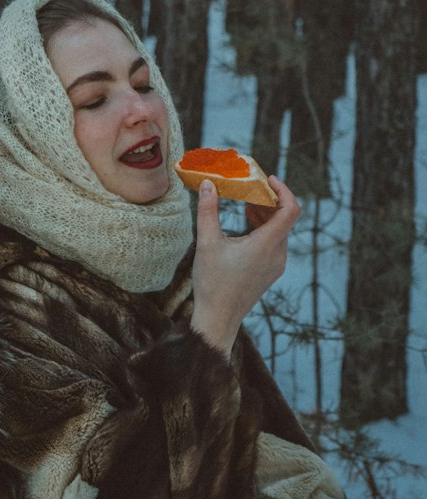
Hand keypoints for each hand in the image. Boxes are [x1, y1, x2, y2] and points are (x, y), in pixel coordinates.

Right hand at [190, 175, 300, 357]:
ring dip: (265, 214)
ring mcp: (276, 264)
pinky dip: (263, 228)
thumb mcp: (207, 242)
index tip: (267, 179)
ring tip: (245, 203)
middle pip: (284, 218)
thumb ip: (207, 210)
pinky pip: (274, 242)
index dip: (284, 190)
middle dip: (269, 199)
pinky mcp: (270, 271)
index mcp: (267, 244)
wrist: (218, 318)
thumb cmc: (213, 283)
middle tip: (250, 187)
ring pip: (279, 230)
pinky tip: (245, 225)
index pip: (290, 210)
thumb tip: (207, 184)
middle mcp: (278, 254)